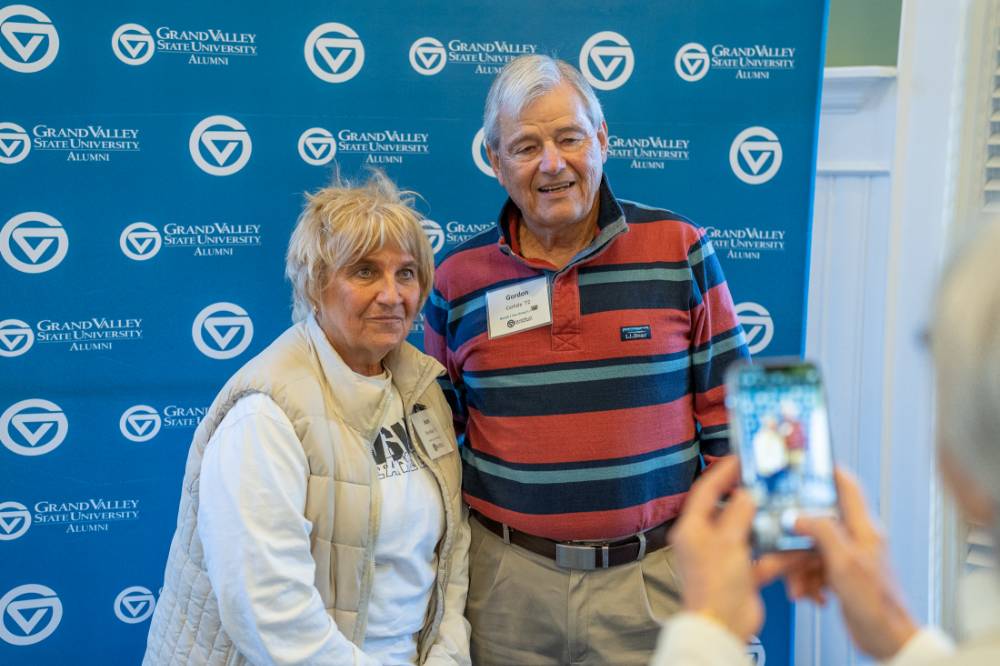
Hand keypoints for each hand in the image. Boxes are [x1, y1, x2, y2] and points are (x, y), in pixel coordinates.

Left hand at [670, 456, 803, 639]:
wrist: (722, 627)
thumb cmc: (713, 588)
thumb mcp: (727, 541)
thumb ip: (739, 513)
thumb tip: (747, 494)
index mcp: (692, 528)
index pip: (706, 489)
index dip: (722, 471)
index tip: (740, 458)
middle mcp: (706, 541)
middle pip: (729, 509)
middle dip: (750, 497)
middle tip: (768, 482)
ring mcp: (725, 558)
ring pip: (750, 533)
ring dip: (768, 525)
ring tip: (784, 509)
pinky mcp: (742, 575)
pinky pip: (764, 558)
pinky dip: (779, 554)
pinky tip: (794, 548)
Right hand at [794, 469, 917, 659]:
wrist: (886, 637)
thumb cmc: (878, 604)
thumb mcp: (844, 562)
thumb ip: (822, 532)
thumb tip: (800, 515)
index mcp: (863, 528)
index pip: (847, 487)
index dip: (828, 472)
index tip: (806, 466)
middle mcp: (855, 539)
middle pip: (818, 521)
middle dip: (797, 537)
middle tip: (783, 545)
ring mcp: (847, 557)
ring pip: (811, 547)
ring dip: (799, 567)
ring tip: (799, 583)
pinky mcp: (840, 574)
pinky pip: (813, 568)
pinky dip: (806, 580)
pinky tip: (810, 592)